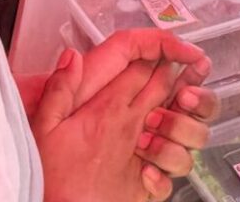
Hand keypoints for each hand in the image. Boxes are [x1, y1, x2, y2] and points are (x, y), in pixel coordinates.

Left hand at [31, 34, 212, 201]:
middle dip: (195, 97)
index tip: (193, 57)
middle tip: (184, 99)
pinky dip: (162, 178)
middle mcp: (137, 125)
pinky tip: (144, 175)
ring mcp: (146, 154)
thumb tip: (71, 56)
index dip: (178, 58)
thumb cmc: (45, 165)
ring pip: (189, 138)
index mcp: (116, 104)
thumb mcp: (44, 123)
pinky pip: (170, 180)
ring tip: (148, 140)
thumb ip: (60, 89)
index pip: (155, 70)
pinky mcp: (145, 183)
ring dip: (178, 135)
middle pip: (184, 100)